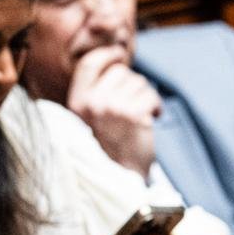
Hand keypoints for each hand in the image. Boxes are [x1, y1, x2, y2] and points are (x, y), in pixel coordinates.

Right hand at [67, 45, 161, 178]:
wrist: (120, 179)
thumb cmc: (109, 149)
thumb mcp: (89, 120)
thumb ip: (96, 94)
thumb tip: (116, 62)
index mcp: (77, 103)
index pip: (89, 64)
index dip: (106, 55)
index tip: (119, 55)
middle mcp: (92, 103)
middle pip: (121, 72)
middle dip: (132, 85)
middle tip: (134, 105)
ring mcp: (113, 108)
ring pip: (139, 82)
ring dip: (145, 97)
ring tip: (140, 116)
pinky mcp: (134, 115)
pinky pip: (151, 96)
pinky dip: (156, 106)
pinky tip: (152, 118)